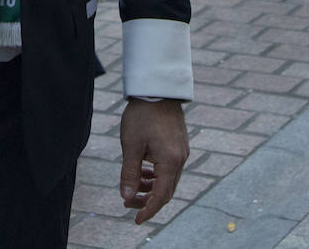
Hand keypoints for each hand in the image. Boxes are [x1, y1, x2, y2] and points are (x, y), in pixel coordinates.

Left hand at [119, 98, 187, 223]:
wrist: (157, 89)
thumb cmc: (142, 115)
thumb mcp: (131, 146)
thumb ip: (129, 174)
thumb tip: (126, 197)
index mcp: (170, 162)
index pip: (161, 196)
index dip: (148, 210)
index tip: (136, 220)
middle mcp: (180, 159)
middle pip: (166, 191)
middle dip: (148, 201)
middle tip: (128, 205)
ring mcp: (182, 151)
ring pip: (168, 180)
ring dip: (152, 188)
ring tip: (133, 188)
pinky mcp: (179, 144)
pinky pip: (170, 168)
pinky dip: (157, 175)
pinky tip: (143, 172)